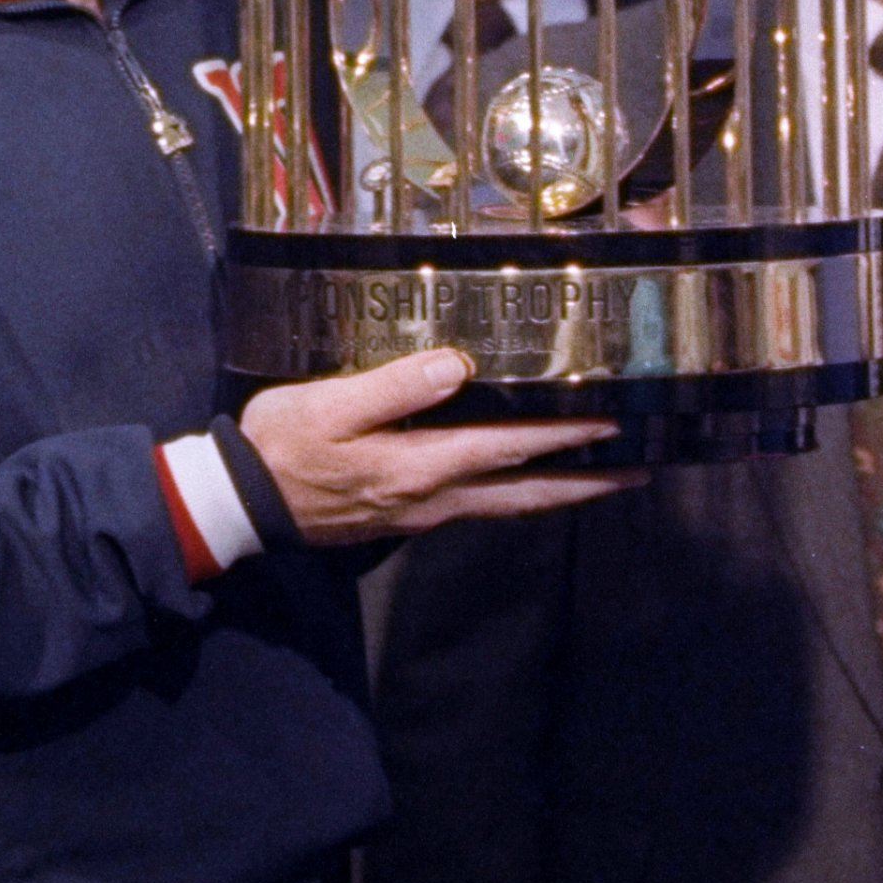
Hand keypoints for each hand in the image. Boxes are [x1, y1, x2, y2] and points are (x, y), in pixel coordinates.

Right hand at [240, 349, 636, 545]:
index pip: (511, 447)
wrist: (245, 504)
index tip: (613, 422)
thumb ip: (395, 385)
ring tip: (599, 480)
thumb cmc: (283, 445)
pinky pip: (481, 507)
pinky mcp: (406, 517)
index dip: (564, 435)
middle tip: (638, 472)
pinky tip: (521, 482)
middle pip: (527, 494)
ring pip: (508, 506)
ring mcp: (422, 513)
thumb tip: (456, 365)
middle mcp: (435, 498)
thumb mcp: (331, 405)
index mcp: (422, 465)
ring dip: (558, 493)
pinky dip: (517, 495)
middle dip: (585, 483)